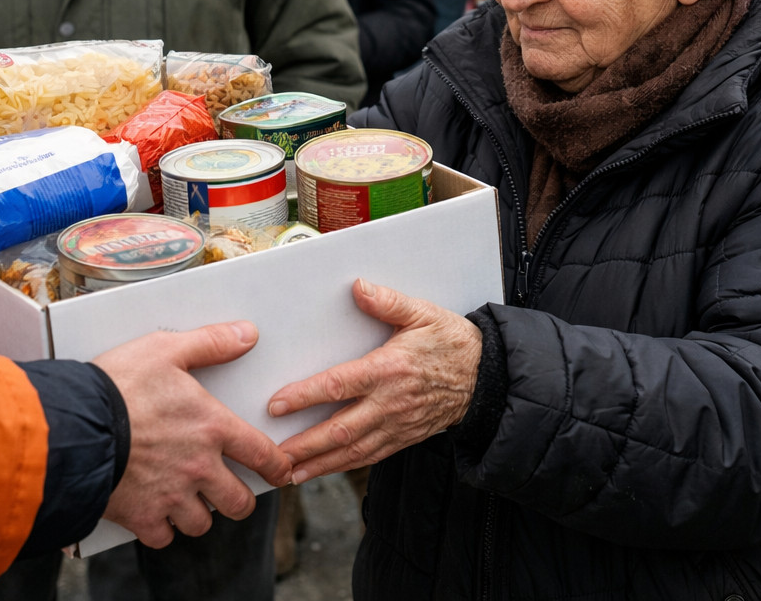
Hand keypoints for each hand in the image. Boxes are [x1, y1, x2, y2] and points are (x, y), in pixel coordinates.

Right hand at [93, 321, 290, 546]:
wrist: (74, 426)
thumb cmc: (117, 386)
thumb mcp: (165, 349)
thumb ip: (210, 343)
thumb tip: (248, 334)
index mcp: (211, 427)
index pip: (261, 454)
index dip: (276, 466)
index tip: (280, 472)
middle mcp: (199, 467)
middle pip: (237, 502)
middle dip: (238, 500)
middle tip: (230, 494)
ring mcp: (171, 496)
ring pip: (201, 523)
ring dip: (197, 514)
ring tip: (188, 501)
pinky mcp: (141, 516)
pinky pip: (163, 537)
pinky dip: (161, 530)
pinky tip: (155, 514)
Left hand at [267, 279, 481, 483]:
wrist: (486, 377)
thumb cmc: (452, 341)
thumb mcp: (424, 313)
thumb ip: (389, 302)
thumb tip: (358, 287)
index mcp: (390, 369)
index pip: (339, 386)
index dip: (304, 397)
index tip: (276, 405)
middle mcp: (391, 402)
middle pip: (340, 429)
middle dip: (305, 444)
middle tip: (273, 455)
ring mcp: (398, 425)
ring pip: (352, 451)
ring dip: (319, 464)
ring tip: (288, 472)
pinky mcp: (404, 437)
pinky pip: (369, 457)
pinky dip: (343, 467)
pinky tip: (321, 471)